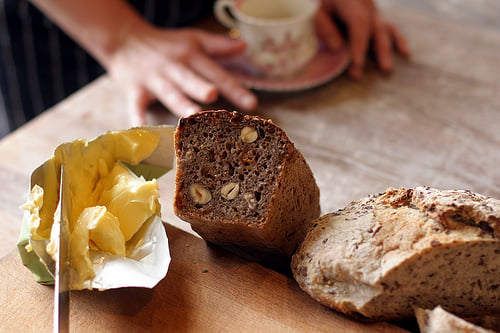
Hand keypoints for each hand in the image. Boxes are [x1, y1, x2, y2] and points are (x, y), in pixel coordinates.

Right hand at [106, 25, 257, 124]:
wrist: (124, 40)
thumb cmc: (166, 45)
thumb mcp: (193, 39)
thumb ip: (218, 46)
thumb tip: (244, 46)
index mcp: (192, 56)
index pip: (216, 73)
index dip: (234, 88)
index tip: (251, 104)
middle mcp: (174, 67)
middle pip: (191, 79)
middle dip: (202, 87)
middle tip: (214, 96)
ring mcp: (154, 79)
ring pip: (168, 92)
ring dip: (178, 103)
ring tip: (191, 115)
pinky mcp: (134, 90)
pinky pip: (136, 106)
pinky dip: (137, 118)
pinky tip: (143, 131)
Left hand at [316, 0, 409, 77]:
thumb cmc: (320, 5)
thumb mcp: (315, 13)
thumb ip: (324, 28)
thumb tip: (338, 47)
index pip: (359, 22)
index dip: (358, 44)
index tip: (355, 65)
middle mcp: (366, 3)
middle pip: (373, 28)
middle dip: (370, 53)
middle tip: (362, 73)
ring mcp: (373, 9)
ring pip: (383, 29)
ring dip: (385, 50)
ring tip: (386, 69)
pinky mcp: (377, 16)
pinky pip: (390, 27)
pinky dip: (398, 40)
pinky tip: (405, 52)